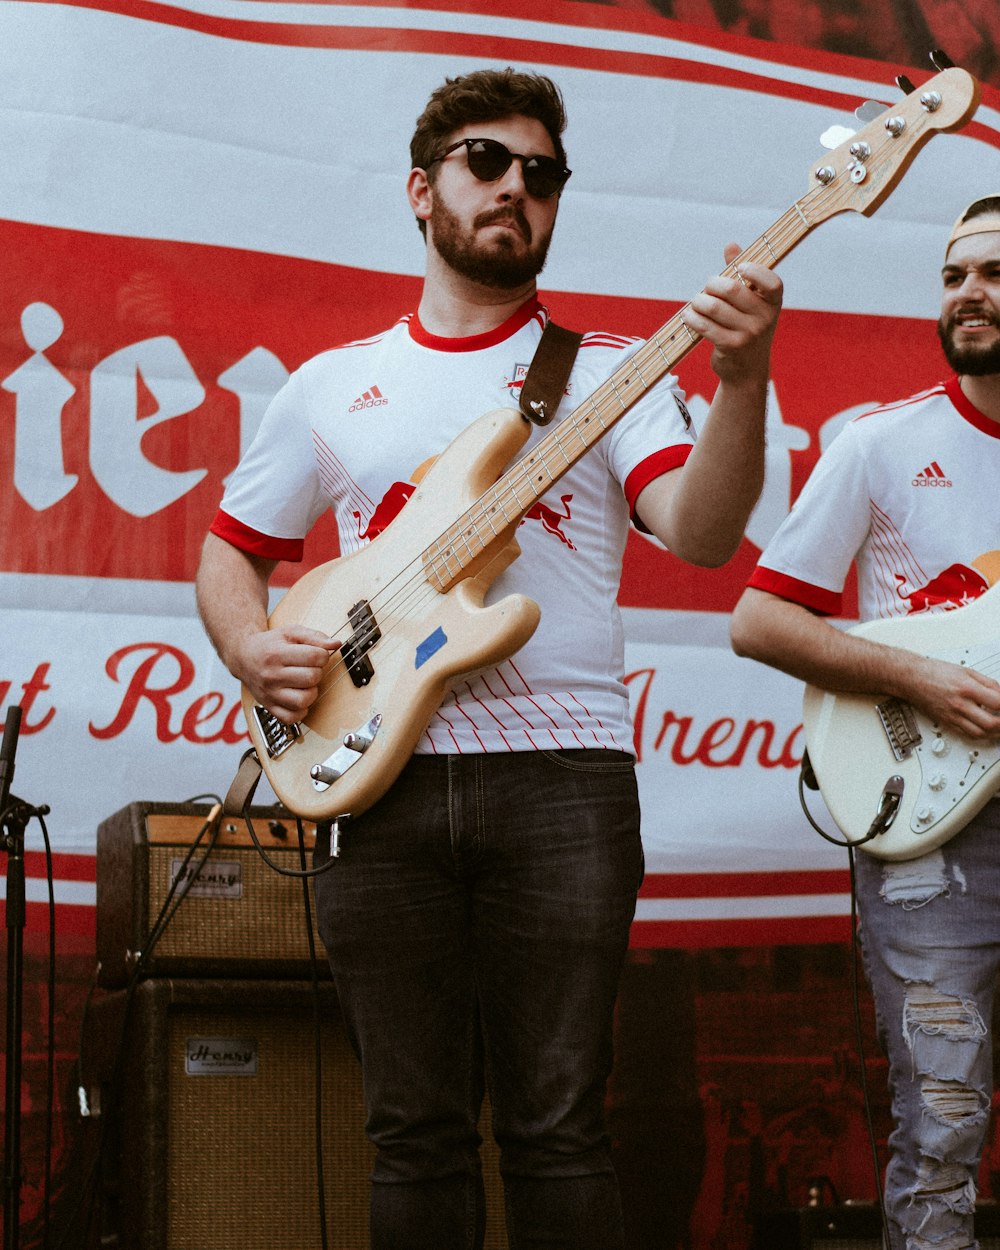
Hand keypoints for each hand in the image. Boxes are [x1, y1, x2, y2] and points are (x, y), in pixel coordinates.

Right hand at [237, 624, 340, 723]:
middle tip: (310, 668)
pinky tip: (299, 697)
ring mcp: (270, 693)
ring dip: (311, 692)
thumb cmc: (270, 645)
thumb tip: (336, 644)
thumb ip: (315, 636)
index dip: (323, 655)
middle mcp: (271, 675)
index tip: (317, 655)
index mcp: (277, 654)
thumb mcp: (290, 632)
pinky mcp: (269, 706)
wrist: (244, 657)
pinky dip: (301, 710)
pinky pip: (292, 717)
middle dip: (317, 672)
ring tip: (305, 683)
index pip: (314, 657)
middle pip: (311, 678)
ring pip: (303, 701)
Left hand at [681, 242, 782, 384]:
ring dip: (698, 301)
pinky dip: (692, 318)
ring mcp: (749, 334)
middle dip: (712, 284)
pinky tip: (688, 316)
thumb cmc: (746, 328)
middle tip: (706, 288)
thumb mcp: (750, 303)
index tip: (739, 268)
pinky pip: (704, 325)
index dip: (754, 272)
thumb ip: (741, 274)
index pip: (772, 283)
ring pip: (714, 307)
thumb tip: (731, 245)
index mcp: (773, 303)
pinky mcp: (731, 347)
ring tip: (696, 302)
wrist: (746, 371)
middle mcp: (765, 318)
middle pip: (732, 289)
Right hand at [907, 654, 999, 740]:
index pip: (998, 703)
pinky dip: (981, 735)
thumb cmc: (935, 672)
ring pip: (980, 733)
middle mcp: (960, 704)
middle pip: (991, 723)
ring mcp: (952, 716)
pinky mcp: (947, 722)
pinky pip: (968, 734)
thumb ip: (988, 683)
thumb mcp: (967, 671)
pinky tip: (986, 730)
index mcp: (967, 688)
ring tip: (999, 728)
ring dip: (995, 733)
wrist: (912, 678)